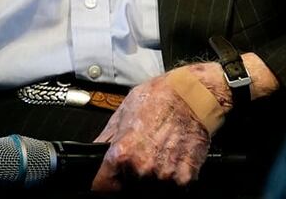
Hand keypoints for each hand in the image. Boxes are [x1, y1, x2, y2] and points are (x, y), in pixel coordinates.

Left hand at [90, 63, 226, 191]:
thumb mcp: (122, 113)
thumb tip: (92, 153)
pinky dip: (171, 181)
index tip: (108, 181)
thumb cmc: (158, 99)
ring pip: (150, 193)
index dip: (104, 184)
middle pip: (128, 192)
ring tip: (157, 158)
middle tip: (139, 160)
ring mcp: (165, 177)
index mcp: (122, 153)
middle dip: (129, 181)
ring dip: (151, 183)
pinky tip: (171, 160)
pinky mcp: (185, 179)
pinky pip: (172, 190)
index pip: (102, 188)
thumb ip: (105, 140)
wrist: (193, 96)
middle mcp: (142, 169)